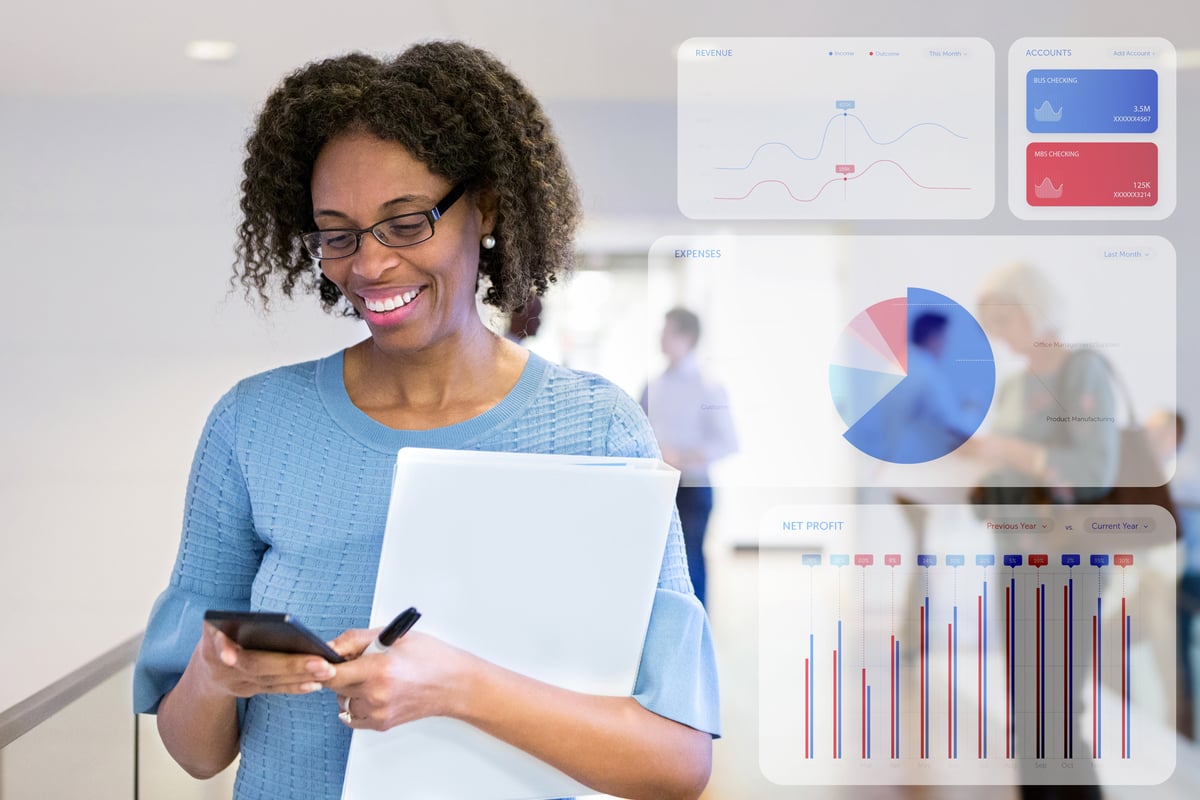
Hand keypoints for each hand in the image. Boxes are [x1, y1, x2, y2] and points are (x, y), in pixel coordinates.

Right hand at [193, 622, 336, 698]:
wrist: (207, 672)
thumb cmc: (219, 636)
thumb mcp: (213, 626)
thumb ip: (223, 621)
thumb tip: (246, 617)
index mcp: (212, 646)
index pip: (218, 646)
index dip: (225, 650)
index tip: (232, 655)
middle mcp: (224, 668)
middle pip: (257, 666)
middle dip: (290, 664)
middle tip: (321, 663)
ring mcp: (237, 683)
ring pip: (270, 681)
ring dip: (300, 676)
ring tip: (327, 671)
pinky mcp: (251, 691)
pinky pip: (274, 689)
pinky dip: (295, 687)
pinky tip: (317, 683)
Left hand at [324, 629, 476, 731]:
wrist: (455, 684)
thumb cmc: (430, 657)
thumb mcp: (394, 636)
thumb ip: (356, 639)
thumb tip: (329, 646)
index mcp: (379, 669)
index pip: (330, 673)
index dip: (321, 665)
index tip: (317, 660)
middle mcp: (376, 695)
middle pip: (334, 685)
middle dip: (339, 671)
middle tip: (358, 660)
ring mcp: (378, 712)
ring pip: (342, 700)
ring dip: (347, 688)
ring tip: (370, 676)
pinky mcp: (380, 723)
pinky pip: (352, 714)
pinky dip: (355, 703)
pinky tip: (372, 690)